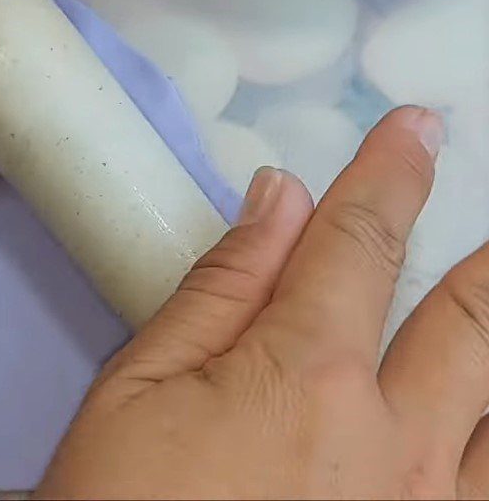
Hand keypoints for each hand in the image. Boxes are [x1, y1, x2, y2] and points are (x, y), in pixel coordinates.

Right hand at [38, 106, 488, 499]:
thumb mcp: (140, 384)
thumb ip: (220, 285)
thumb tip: (277, 199)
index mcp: (304, 378)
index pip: (359, 243)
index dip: (388, 174)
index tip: (415, 128)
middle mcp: (390, 445)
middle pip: (464, 324)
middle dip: (484, 260)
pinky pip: (487, 484)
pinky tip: (479, 420)